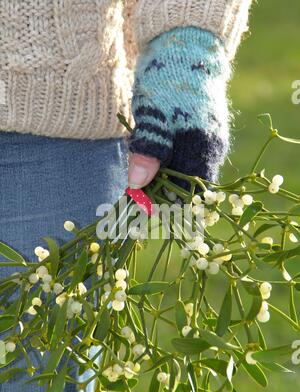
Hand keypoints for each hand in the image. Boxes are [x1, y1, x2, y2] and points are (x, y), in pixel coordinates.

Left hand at [128, 26, 229, 188]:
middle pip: (183, 185)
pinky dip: (161, 158)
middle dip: (156, 189)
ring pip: (178, 170)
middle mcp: (209, 149)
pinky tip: (145, 148)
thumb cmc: (169, 79)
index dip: (165, 203)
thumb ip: (148, 152)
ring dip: (156, 173)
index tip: (140, 206)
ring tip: (136, 164)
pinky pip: (178, 155)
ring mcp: (204, 140)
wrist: (183, 46)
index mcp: (203, 149)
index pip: (188, 194)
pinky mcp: (196, 132)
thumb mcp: (152, 116)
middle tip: (131, 187)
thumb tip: (137, 185)